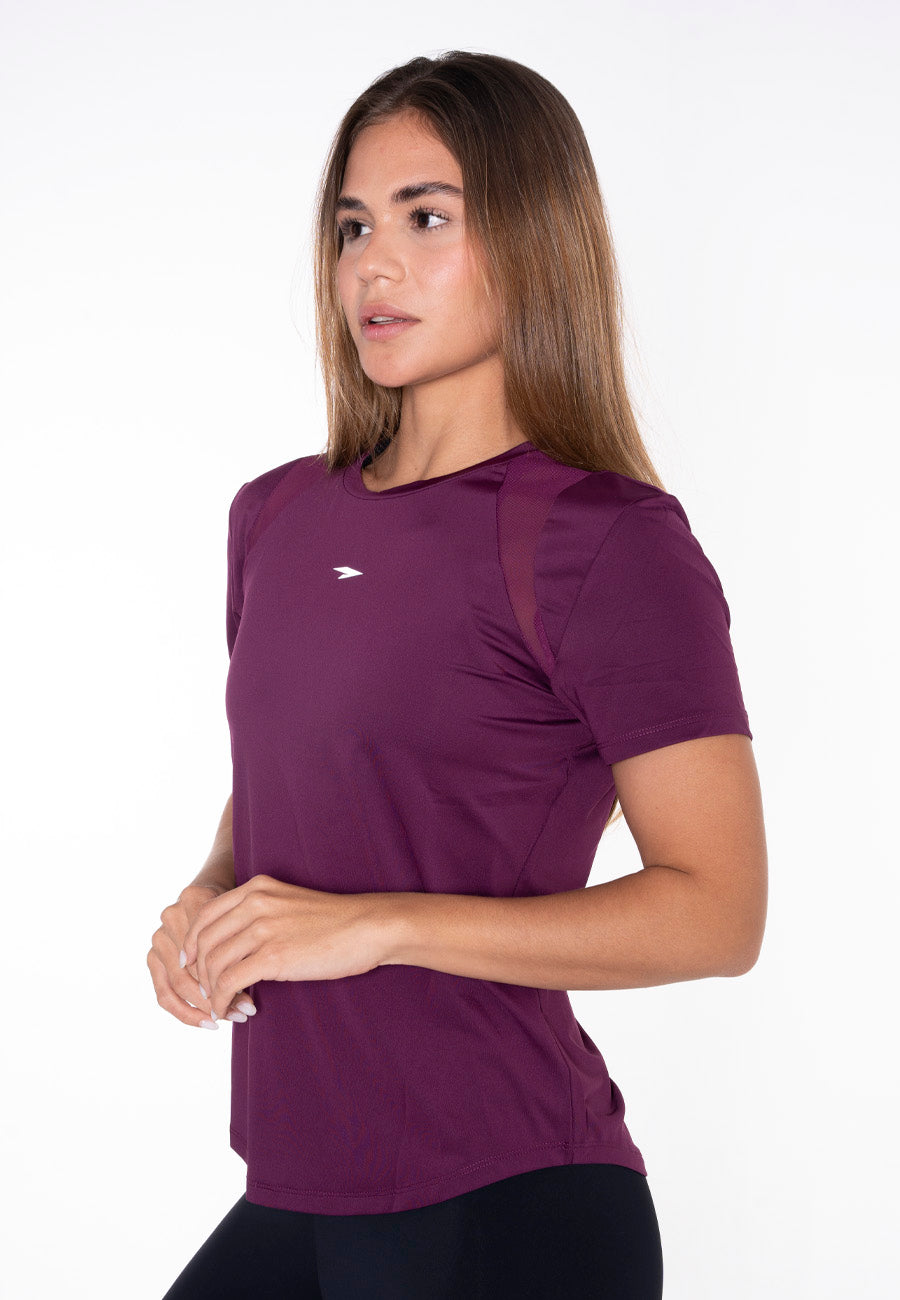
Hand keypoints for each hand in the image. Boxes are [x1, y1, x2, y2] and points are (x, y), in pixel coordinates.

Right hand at [148, 884, 256, 1028]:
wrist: (216, 895)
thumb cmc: (238, 912)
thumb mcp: (245, 921)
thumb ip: (243, 945)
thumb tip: (249, 995)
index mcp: (194, 899)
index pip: (210, 950)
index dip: (229, 980)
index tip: (252, 1004)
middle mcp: (171, 916)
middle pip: (193, 968)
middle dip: (219, 997)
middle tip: (243, 1014)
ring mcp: (158, 937)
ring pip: (178, 984)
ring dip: (204, 1008)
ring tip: (229, 1018)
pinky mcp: (153, 956)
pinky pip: (164, 993)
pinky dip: (185, 1012)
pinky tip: (207, 1024)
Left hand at [180, 874, 391, 1019]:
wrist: (367, 927)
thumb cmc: (335, 921)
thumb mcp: (289, 903)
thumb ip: (260, 914)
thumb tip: (235, 945)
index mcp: (257, 888)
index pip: (206, 914)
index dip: (192, 942)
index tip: (191, 963)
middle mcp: (255, 903)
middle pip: (204, 940)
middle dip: (197, 971)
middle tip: (203, 992)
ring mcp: (263, 929)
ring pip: (213, 964)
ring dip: (209, 991)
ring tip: (218, 1006)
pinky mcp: (273, 956)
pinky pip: (229, 982)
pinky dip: (222, 1001)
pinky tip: (229, 1010)